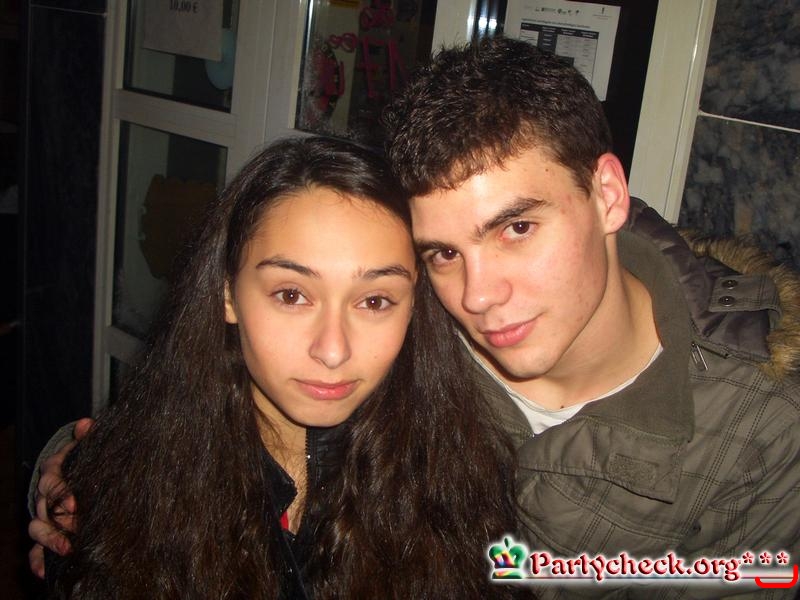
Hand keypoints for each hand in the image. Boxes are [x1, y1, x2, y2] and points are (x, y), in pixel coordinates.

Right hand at [28, 418, 93, 577]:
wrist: (75, 473)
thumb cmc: (83, 461)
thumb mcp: (85, 448)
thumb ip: (87, 437)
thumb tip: (88, 423)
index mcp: (54, 472)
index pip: (51, 481)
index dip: (60, 492)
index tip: (74, 503)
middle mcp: (44, 494)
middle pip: (44, 508)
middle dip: (59, 520)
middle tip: (76, 529)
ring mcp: (43, 514)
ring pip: (37, 528)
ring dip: (50, 539)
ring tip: (67, 549)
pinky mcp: (45, 532)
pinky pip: (34, 549)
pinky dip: (37, 560)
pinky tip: (44, 571)